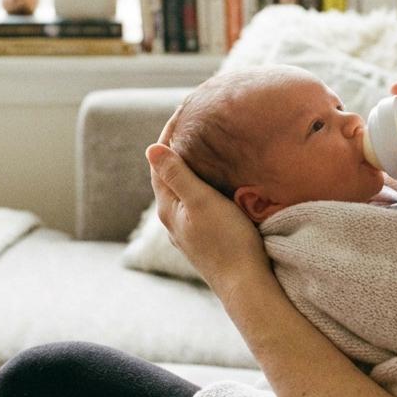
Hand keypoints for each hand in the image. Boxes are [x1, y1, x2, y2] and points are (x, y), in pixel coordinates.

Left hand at [147, 118, 269, 294]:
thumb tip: (150, 149)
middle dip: (177, 149)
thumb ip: (177, 175)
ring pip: (183, 191)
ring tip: (205, 148)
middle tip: (195, 124)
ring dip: (190, 168)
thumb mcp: (201, 202)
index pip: (159, 163)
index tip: (182, 112)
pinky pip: (196, 203)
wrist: (246, 285)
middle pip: (169, 176)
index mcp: (168, 207)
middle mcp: (173, 219)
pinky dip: (201, 185)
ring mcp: (188, 231)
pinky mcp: (204, 239)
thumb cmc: (227, 241)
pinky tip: (215, 184)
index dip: (168, 135)